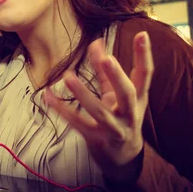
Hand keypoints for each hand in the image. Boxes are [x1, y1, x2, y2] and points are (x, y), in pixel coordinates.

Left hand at [44, 31, 152, 181]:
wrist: (123, 158)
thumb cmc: (120, 117)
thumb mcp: (116, 94)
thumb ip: (105, 70)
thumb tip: (96, 41)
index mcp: (138, 98)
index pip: (145, 73)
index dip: (143, 54)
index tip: (141, 34)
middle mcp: (130, 113)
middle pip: (126, 93)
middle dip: (117, 76)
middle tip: (107, 59)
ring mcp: (113, 128)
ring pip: (99, 111)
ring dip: (82, 94)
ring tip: (67, 76)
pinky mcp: (95, 138)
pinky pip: (77, 123)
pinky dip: (61, 110)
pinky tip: (47, 96)